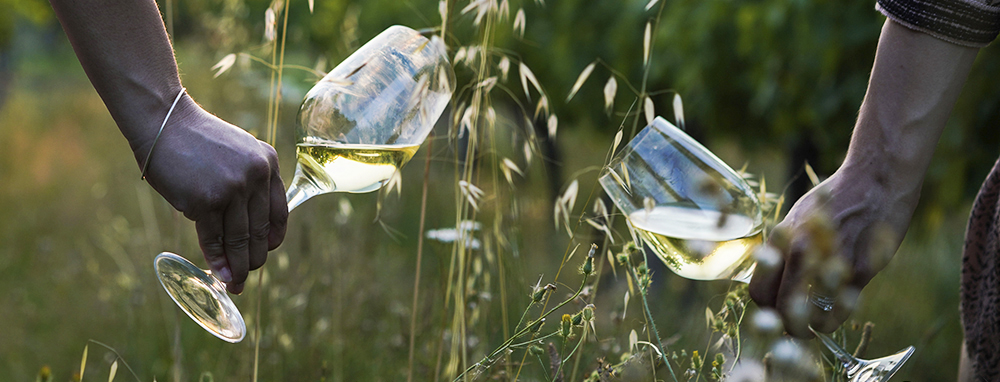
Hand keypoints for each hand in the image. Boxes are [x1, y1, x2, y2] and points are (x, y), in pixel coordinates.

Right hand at [138, 95, 287, 294]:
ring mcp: (232, 188)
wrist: (165, 122)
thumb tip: (252, 227)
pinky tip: (219, 273)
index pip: (279, 212)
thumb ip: (252, 182)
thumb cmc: (198, 141)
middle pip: (260, 230)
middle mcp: (256, 176)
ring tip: (235, 283)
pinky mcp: (206, 200)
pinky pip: (215, 239)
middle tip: (248, 277)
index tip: (266, 252)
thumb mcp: (240, 152)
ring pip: (239, 239)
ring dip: (238, 267)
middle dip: (255, 259)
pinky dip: (217, 259)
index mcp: (268, 163)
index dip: (273, 239)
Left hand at [748, 169, 912, 337]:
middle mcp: (800, 252)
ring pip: (811, 315)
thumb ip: (785, 250)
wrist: (875, 179)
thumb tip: (774, 283)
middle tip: (799, 327)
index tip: (777, 313)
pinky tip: (841, 304)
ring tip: (818, 321)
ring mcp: (829, 261)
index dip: (768, 309)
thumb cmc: (834, 201)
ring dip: (813, 324)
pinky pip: (843, 307)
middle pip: (781, 309)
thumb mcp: (798, 219)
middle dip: (788, 325)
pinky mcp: (861, 269)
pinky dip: (839, 313)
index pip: (760, 293)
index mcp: (780, 240)